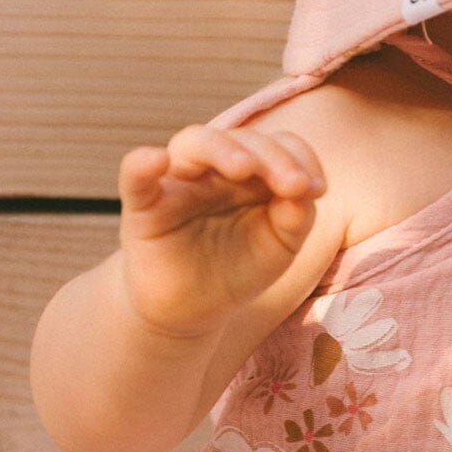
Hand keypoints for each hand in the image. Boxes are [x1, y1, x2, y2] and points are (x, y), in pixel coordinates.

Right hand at [117, 122, 326, 338]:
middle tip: (293, 184)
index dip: (300, 157)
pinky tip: (156, 160)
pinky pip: (135, 176)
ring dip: (222, 150)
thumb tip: (305, 189)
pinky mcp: (143, 209)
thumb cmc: (237, 270)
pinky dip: (141, 164)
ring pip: (193, 143)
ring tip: (244, 169)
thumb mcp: (279, 247)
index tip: (316, 189)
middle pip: (240, 139)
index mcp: (251, 174)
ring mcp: (177, 184)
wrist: (192, 312)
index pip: (277, 145)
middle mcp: (214, 170)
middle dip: (271, 157)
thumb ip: (295, 217)